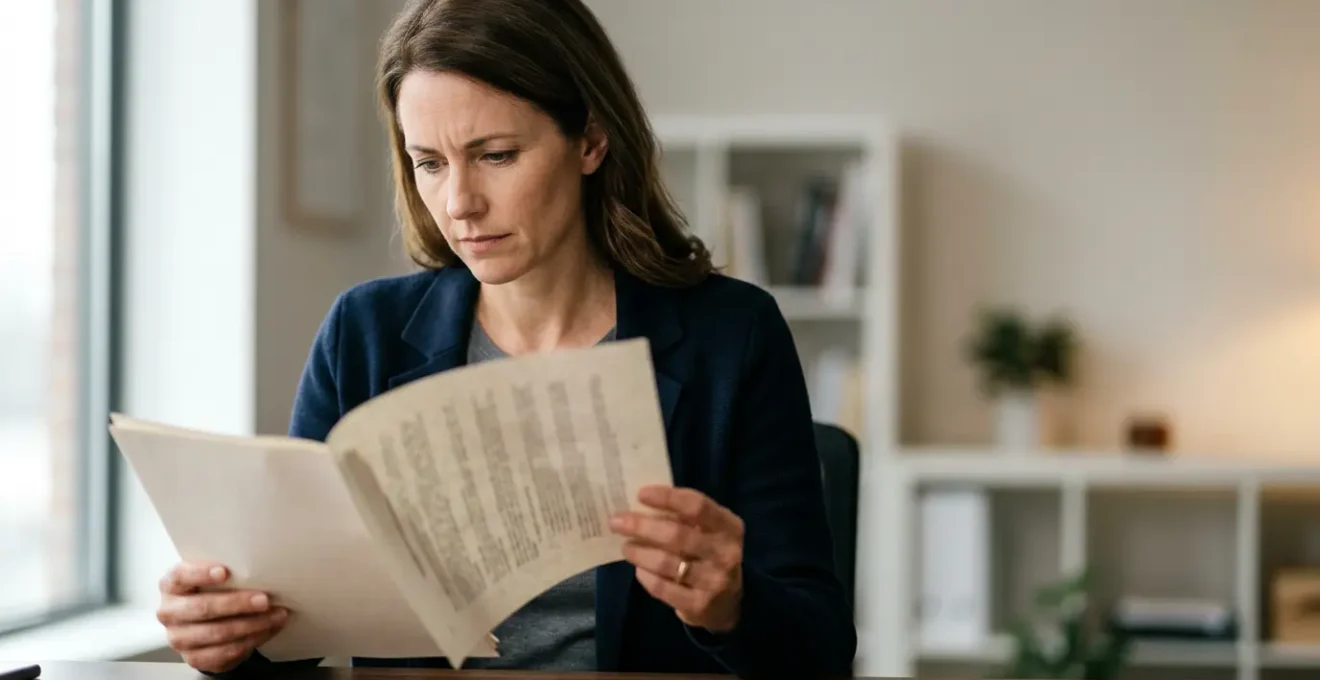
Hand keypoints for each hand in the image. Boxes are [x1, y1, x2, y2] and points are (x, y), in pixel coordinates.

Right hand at [156, 561, 289, 672]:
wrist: (203, 623)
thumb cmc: (210, 591)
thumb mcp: (210, 577)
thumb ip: (224, 571)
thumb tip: (258, 567)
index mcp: (171, 585)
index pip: (181, 577)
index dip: (201, 574)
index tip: (224, 572)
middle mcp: (170, 612)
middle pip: (202, 607)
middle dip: (237, 603)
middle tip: (264, 600)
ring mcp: (179, 638)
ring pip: (217, 633)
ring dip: (252, 624)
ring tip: (276, 615)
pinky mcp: (194, 658)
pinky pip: (226, 651)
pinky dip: (252, 640)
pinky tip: (268, 630)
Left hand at [609, 485, 743, 632]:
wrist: (728, 603)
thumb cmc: (710, 555)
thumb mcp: (709, 532)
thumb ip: (685, 518)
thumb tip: (641, 505)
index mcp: (729, 527)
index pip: (697, 506)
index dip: (667, 498)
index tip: (641, 494)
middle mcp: (725, 553)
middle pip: (677, 535)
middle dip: (642, 526)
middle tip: (617, 522)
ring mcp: (713, 582)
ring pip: (666, 563)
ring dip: (640, 553)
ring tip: (626, 547)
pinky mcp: (698, 605)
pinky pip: (662, 587)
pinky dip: (645, 576)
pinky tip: (638, 569)